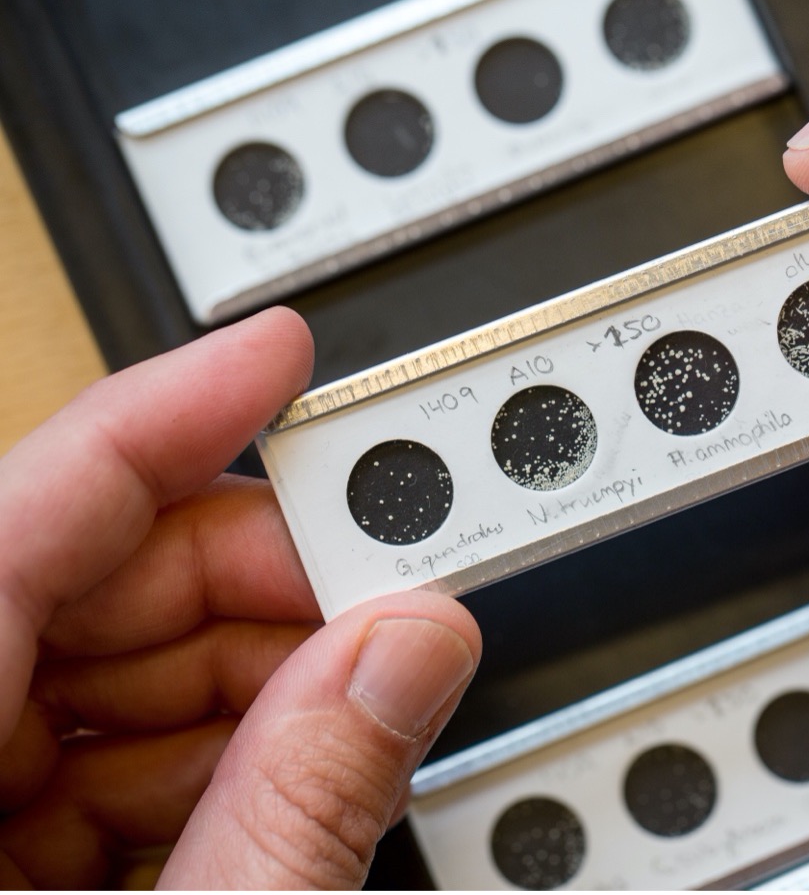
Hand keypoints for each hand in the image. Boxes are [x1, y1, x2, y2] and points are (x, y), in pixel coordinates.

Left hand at [0, 308, 481, 887]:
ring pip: (105, 667)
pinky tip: (299, 765)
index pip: (18, 521)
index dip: (166, 415)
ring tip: (369, 691)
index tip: (280, 356)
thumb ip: (300, 808)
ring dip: (257, 670)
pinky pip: (99, 750)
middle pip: (86, 584)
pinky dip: (213, 748)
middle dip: (261, 573)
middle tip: (392, 584)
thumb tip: (412, 649)